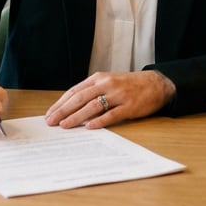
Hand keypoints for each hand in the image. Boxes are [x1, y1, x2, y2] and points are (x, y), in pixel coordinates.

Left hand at [44, 69, 175, 128]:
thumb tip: (71, 108)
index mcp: (99, 78)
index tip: (50, 113)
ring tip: (65, 125)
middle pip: (80, 98)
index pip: (75, 91)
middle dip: (63, 110)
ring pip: (93, 106)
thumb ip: (92, 92)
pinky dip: (100, 121)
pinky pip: (112, 114)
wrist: (156, 83)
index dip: (61, 103)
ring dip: (77, 116)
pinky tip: (90, 127)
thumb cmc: (129, 85)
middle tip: (51, 121)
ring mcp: (118, 95)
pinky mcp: (129, 106)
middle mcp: (106, 84)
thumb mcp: (108, 82)